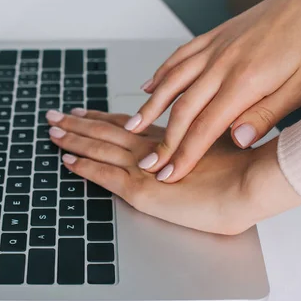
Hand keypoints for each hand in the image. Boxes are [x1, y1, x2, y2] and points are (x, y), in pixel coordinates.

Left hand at [46, 109, 300, 234]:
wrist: (248, 185)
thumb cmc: (241, 169)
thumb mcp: (214, 147)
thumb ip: (194, 144)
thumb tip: (189, 143)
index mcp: (164, 138)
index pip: (123, 125)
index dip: (100, 118)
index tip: (81, 112)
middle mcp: (147, 147)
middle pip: (103, 131)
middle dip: (76, 123)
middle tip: (53, 115)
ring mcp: (141, 167)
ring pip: (97, 147)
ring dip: (72, 138)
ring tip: (52, 131)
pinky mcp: (138, 188)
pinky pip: (101, 175)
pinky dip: (82, 166)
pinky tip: (66, 160)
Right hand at [125, 0, 300, 182]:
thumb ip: (266, 115)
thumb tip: (237, 140)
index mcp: (245, 81)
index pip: (204, 128)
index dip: (184, 155)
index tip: (169, 174)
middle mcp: (222, 64)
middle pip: (182, 109)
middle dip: (163, 141)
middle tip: (149, 162)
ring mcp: (214, 48)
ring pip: (172, 82)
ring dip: (150, 107)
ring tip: (133, 127)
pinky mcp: (214, 36)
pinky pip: (179, 56)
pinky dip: (160, 73)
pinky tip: (149, 85)